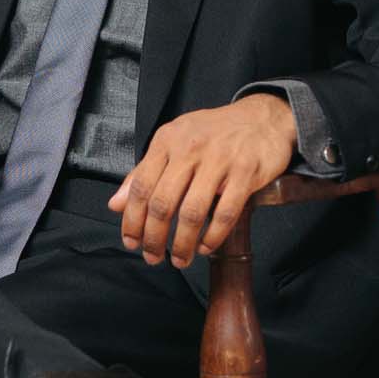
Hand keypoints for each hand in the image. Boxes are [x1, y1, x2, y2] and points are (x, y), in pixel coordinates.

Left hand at [110, 96, 297, 266]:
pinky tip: (206, 247)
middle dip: (154, 238)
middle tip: (153, 258)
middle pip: (162, 203)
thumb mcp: (174, 142)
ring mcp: (219, 159)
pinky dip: (213, 236)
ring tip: (180, 259)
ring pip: (192, 212)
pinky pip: (225, 212)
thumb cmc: (214, 134)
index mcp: (168, 140)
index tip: (131, 242)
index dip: (132, 220)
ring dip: (182, 244)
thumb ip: (145, 172)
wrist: (263, 118)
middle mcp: (190, 148)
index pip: (141, 186)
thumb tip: (116, 204)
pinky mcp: (246, 171)